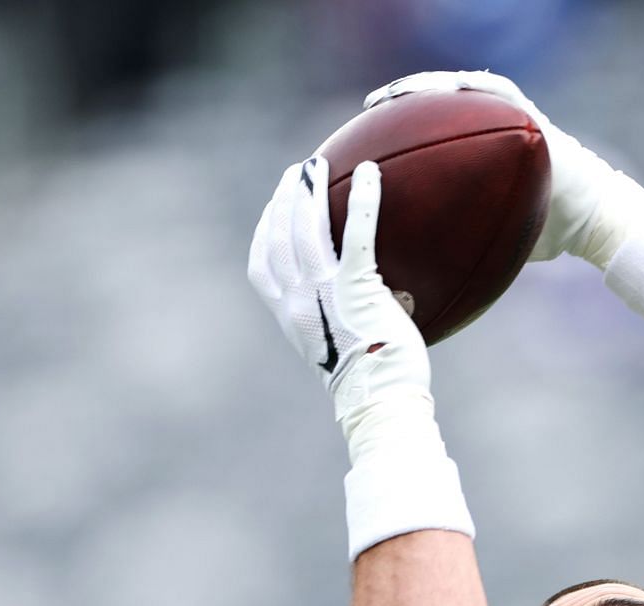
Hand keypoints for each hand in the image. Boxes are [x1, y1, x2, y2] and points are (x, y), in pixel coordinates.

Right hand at [247, 155, 432, 442]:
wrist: (382, 403)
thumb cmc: (374, 382)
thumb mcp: (343, 347)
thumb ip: (339, 319)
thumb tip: (368, 299)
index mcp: (290, 317)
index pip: (262, 267)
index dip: (264, 233)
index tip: (273, 210)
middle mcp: (298, 302)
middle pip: (279, 237)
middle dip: (285, 198)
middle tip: (298, 172)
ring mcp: (324, 294)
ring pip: (305, 229)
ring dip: (309, 191)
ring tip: (318, 164)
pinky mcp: (356, 289)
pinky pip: (356, 234)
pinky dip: (362, 200)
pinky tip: (369, 172)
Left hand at [364, 70, 643, 267]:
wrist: (590, 220)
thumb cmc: (545, 230)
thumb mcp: (494, 236)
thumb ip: (464, 240)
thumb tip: (425, 276)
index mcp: (478, 156)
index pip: (430, 136)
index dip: (396, 136)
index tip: (362, 143)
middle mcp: (490, 131)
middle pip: (436, 106)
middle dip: (400, 103)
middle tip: (368, 109)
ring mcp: (510, 119)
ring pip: (461, 91)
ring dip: (427, 87)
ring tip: (396, 93)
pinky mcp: (531, 115)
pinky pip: (501, 93)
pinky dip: (476, 87)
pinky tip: (454, 84)